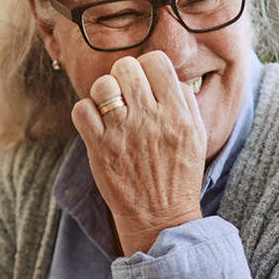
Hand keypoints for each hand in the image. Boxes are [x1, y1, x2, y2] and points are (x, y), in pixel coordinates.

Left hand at [69, 51, 205, 255]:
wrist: (160, 217)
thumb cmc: (179, 174)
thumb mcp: (197, 135)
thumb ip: (184, 100)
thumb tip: (167, 74)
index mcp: (177, 113)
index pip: (156, 61)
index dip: (147, 67)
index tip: (146, 83)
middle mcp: (150, 119)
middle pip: (126, 67)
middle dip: (124, 77)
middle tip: (127, 95)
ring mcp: (123, 133)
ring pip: (102, 85)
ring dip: (104, 94)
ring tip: (111, 110)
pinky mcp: (100, 148)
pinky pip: (81, 109)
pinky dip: (86, 112)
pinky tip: (97, 123)